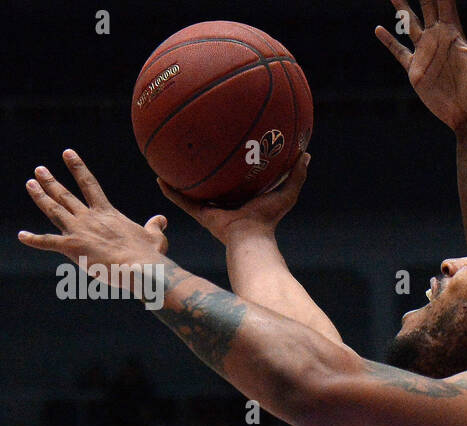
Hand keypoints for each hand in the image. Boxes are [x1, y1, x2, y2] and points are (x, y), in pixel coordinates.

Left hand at [18, 150, 168, 291]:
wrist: (141, 267)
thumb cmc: (150, 254)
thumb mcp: (155, 237)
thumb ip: (155, 226)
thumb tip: (162, 219)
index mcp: (107, 213)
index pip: (89, 184)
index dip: (77, 168)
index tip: (67, 153)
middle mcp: (89, 218)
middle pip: (65, 195)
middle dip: (51, 181)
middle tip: (39, 170)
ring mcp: (79, 231)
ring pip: (54, 210)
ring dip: (41, 197)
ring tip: (30, 184)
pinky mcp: (72, 247)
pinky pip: (48, 242)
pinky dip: (34, 239)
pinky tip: (21, 236)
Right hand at [159, 153, 310, 244]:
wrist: (251, 237)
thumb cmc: (269, 218)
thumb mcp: (287, 193)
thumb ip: (297, 175)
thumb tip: (306, 154)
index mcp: (243, 197)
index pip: (235, 178)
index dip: (230, 165)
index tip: (226, 148)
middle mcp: (225, 202)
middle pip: (212, 182)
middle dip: (204, 168)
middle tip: (195, 147)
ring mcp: (211, 208)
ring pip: (192, 191)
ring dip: (181, 178)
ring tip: (169, 160)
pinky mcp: (201, 214)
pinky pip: (182, 201)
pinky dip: (171, 192)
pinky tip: (159, 178)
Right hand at [375, 0, 466, 130]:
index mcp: (454, 32)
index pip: (443, 2)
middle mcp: (438, 38)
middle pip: (425, 6)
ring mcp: (426, 53)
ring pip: (410, 24)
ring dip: (401, 8)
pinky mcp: (416, 70)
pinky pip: (399, 52)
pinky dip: (389, 41)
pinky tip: (379, 29)